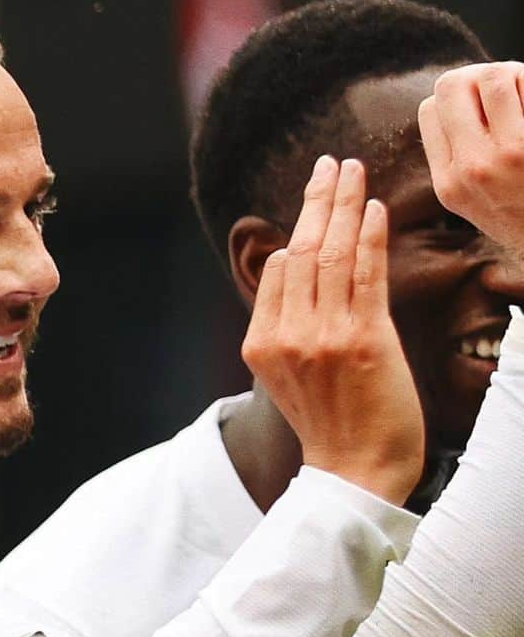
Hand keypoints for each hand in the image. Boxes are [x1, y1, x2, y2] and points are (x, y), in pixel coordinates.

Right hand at [242, 155, 424, 505]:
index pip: (278, 270)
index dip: (297, 227)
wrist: (355, 473)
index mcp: (262, 343)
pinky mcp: (362, 341)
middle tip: (331, 162)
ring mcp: (322, 338)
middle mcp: (286, 336)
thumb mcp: (290, 374)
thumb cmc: (332, 426)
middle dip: (317, 199)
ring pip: (329, 255)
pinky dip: (368, 236)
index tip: (318, 195)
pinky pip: (364, 275)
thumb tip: (292, 267)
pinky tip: (373, 207)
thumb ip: (288, 324)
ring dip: (343, 204)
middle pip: (300, 251)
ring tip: (353, 170)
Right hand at [418, 61, 523, 256]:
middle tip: (506, 90)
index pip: (430, 110)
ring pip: (494, 75)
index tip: (482, 109)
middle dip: (479, 76)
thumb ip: (457, 158)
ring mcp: (508, 153)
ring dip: (516, 74)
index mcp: (448, 184)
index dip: (457, 99)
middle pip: (453, 84)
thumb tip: (459, 100)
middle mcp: (471, 168)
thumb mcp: (474, 201)